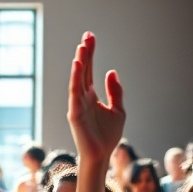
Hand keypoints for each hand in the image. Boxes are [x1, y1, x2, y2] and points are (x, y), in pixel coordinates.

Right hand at [67, 32, 125, 164]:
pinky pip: (74, 92)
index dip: (90, 53)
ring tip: (82, 46)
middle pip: (83, 70)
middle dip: (85, 53)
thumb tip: (111, 71)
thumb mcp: (118, 110)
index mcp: (91, 95)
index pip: (89, 70)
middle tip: (87, 35)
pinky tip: (78, 65)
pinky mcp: (75, 113)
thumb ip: (115, 92)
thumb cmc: (108, 136)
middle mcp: (82, 97)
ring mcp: (77, 104)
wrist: (102, 156)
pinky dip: (75, 78)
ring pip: (77, 79)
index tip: (90, 37)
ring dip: (79, 62)